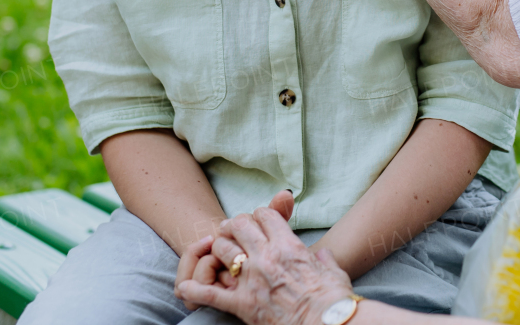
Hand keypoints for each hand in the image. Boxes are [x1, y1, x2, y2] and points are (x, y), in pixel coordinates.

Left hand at [177, 205, 353, 324]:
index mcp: (289, 246)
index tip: (257, 222)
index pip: (266, 215)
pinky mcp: (243, 304)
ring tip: (215, 252)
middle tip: (230, 231)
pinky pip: (210, 294)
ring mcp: (252, 280)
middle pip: (239, 225)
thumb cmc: (335, 301)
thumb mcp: (333, 271)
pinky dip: (194, 291)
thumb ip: (324, 258)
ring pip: (222, 249)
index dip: (259, 215)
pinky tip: (184, 289)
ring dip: (217, 249)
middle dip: (233, 225)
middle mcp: (267, 257)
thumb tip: (322, 254)